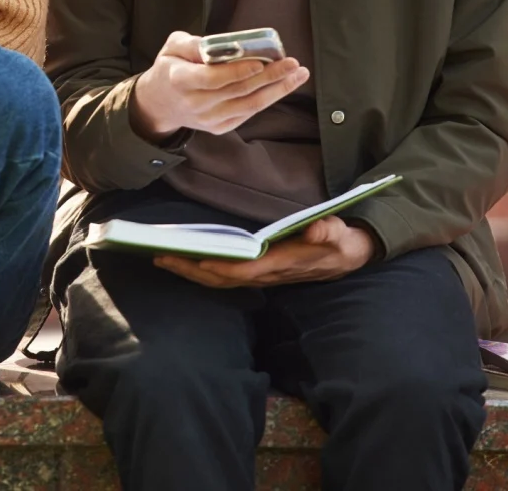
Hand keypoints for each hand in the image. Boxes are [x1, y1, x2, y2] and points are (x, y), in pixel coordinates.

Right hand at [129, 31, 308, 140]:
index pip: (212, 78)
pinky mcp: (219, 127)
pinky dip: (268, 99)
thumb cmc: (170, 69)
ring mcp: (209, 119)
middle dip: (269, 77)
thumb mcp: (171, 48)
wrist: (160, 104)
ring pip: (249, 105)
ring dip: (278, 90)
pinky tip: (283, 86)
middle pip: (238, 91)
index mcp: (180, 80)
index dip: (237, 71)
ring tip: (298, 75)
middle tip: (292, 63)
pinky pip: (248, 113)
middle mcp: (195, 103)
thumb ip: (193, 44)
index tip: (259, 62)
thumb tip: (223, 45)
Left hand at [153, 215, 374, 287]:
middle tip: (160, 257)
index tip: (197, 259)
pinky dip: (201, 271)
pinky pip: (223, 276)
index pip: (246, 270)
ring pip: (219, 280)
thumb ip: (329, 230)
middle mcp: (266, 275)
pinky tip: (184, 262)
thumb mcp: (340, 234)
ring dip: (190, 272)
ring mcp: (260, 276)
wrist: (347, 258)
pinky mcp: (258, 273)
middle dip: (191, 270)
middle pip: (222, 278)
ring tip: (162, 259)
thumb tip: (317, 227)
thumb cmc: (340, 243)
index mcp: (282, 264)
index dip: (221, 267)